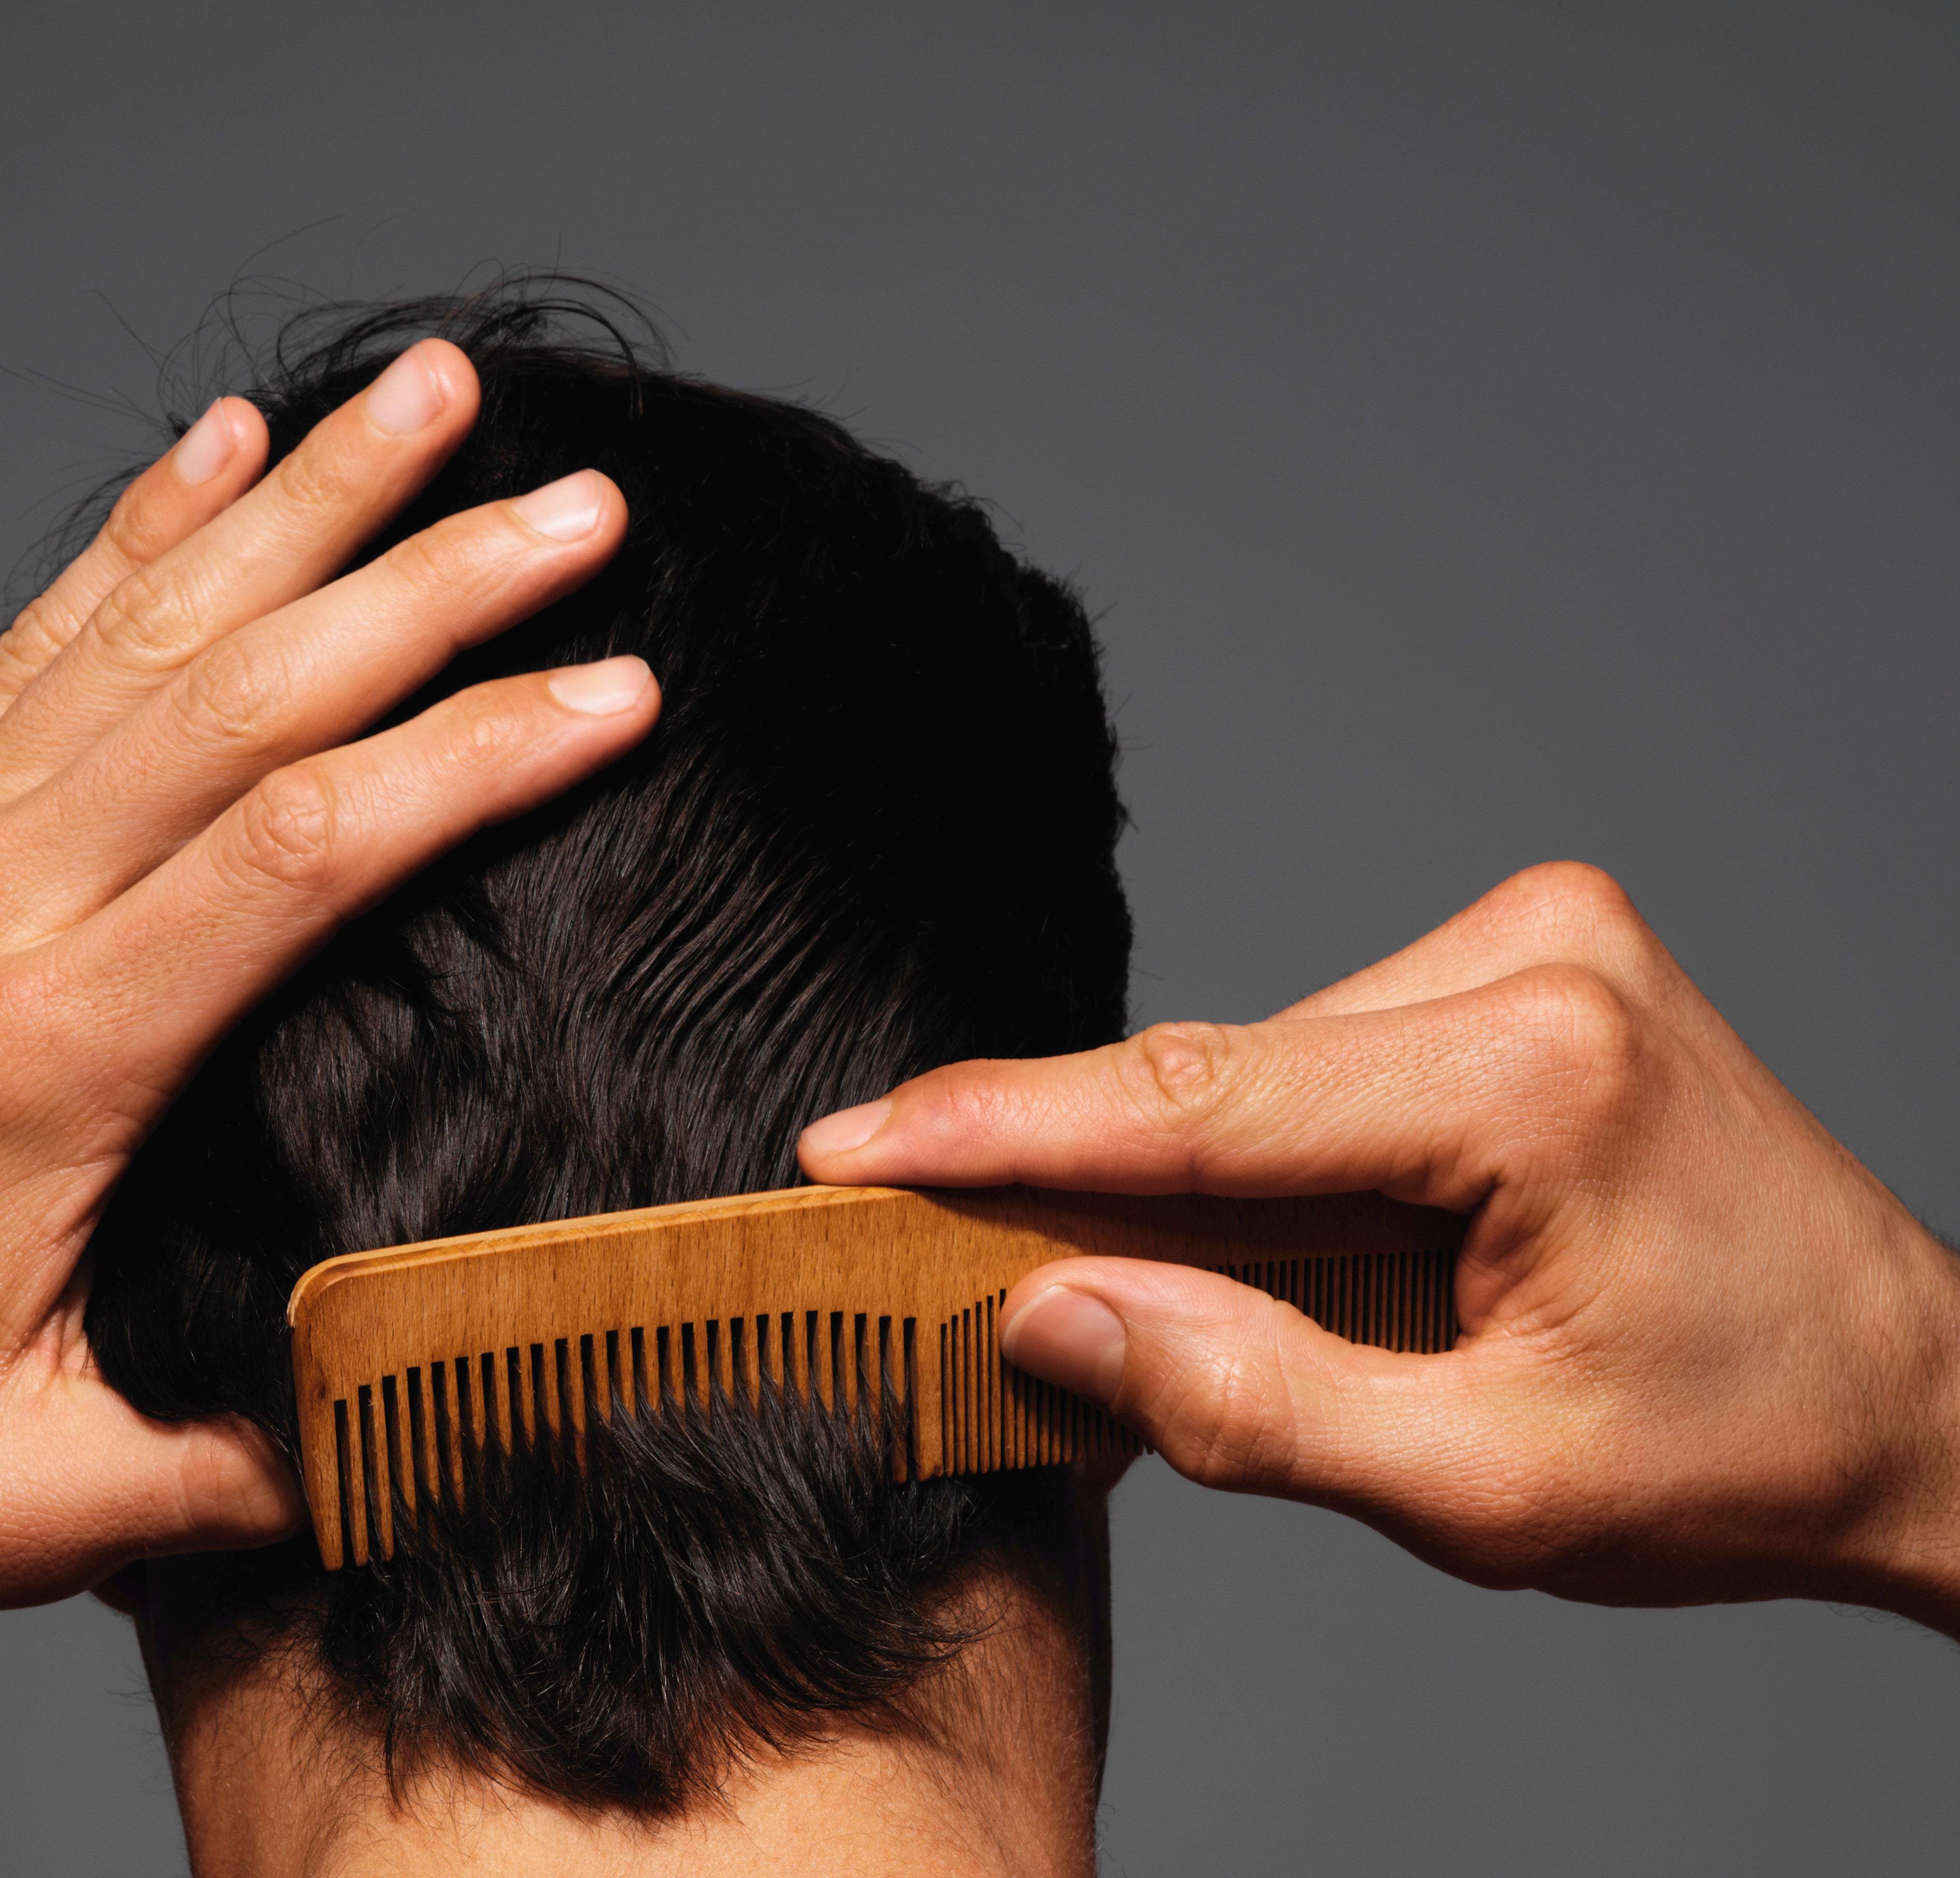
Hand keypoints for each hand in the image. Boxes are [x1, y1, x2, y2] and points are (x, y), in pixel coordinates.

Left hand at [0, 340, 658, 1625]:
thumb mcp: (15, 1501)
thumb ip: (226, 1472)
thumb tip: (428, 1417)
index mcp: (42, 1052)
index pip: (302, 848)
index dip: (474, 756)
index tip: (615, 696)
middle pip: (250, 690)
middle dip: (439, 584)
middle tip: (590, 509)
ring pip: (152, 622)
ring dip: (312, 502)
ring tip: (438, 397)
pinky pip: (40, 631)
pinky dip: (142, 525)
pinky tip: (227, 445)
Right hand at [798, 863, 1959, 1632]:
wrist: (1919, 1402)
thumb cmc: (1739, 1453)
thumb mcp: (1489, 1488)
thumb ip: (1253, 1404)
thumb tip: (1052, 1319)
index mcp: (1537, 1074)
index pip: (1198, 1100)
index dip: (1003, 1132)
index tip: (852, 1149)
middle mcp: (1533, 959)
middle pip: (1221, 1076)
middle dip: (1075, 1171)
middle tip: (928, 1251)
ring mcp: (1537, 939)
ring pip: (1264, 1068)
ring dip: (1195, 1179)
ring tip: (1187, 1301)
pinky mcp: (1533, 956)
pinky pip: (1328, 1055)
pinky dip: (1273, 1152)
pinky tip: (1288, 1240)